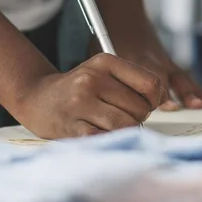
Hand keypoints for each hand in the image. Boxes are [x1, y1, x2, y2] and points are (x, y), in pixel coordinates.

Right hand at [15, 54, 161, 138]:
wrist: (37, 97)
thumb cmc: (80, 89)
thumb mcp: (104, 72)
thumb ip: (133, 82)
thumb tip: (163, 101)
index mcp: (105, 62)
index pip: (151, 84)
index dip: (154, 100)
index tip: (144, 104)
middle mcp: (93, 78)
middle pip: (140, 108)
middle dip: (138, 118)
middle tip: (121, 116)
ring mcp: (80, 102)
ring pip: (126, 125)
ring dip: (125, 131)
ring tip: (111, 125)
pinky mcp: (71, 126)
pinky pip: (104, 138)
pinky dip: (108, 140)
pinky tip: (99, 133)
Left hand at [96, 10, 201, 110]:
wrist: (123, 12)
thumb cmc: (108, 35)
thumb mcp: (99, 53)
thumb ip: (106, 77)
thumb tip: (106, 104)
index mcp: (130, 59)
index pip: (144, 78)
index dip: (153, 92)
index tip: (164, 106)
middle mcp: (148, 59)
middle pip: (160, 78)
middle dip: (167, 95)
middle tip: (175, 109)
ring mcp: (160, 60)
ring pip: (177, 77)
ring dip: (188, 92)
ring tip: (198, 105)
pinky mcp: (167, 61)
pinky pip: (184, 76)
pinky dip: (196, 88)